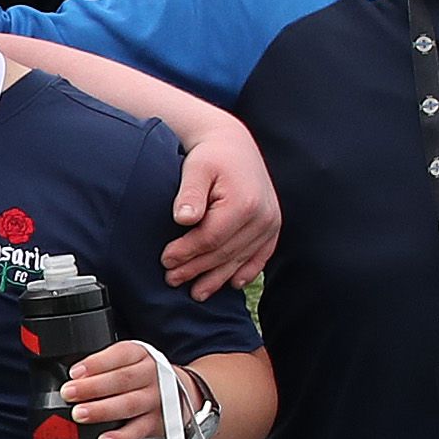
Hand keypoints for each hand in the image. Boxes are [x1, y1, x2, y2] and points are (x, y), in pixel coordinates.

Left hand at [62, 340, 172, 438]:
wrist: (182, 392)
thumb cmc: (143, 376)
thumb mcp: (127, 361)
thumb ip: (103, 367)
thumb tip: (73, 379)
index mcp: (140, 355)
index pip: (119, 355)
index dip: (96, 363)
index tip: (75, 372)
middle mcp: (151, 375)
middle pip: (122, 380)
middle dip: (92, 387)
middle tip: (69, 393)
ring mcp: (156, 399)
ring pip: (129, 404)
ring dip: (102, 410)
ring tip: (80, 414)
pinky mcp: (157, 422)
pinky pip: (138, 431)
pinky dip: (121, 437)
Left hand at [160, 130, 279, 297]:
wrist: (234, 145)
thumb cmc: (210, 156)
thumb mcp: (195, 168)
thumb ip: (190, 194)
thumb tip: (183, 219)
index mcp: (244, 203)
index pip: (211, 239)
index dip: (187, 253)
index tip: (165, 260)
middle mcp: (263, 216)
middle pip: (224, 253)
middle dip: (196, 269)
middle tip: (171, 280)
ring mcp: (271, 223)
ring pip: (240, 259)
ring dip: (217, 278)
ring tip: (196, 293)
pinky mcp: (273, 227)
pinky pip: (260, 256)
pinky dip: (246, 271)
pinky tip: (232, 284)